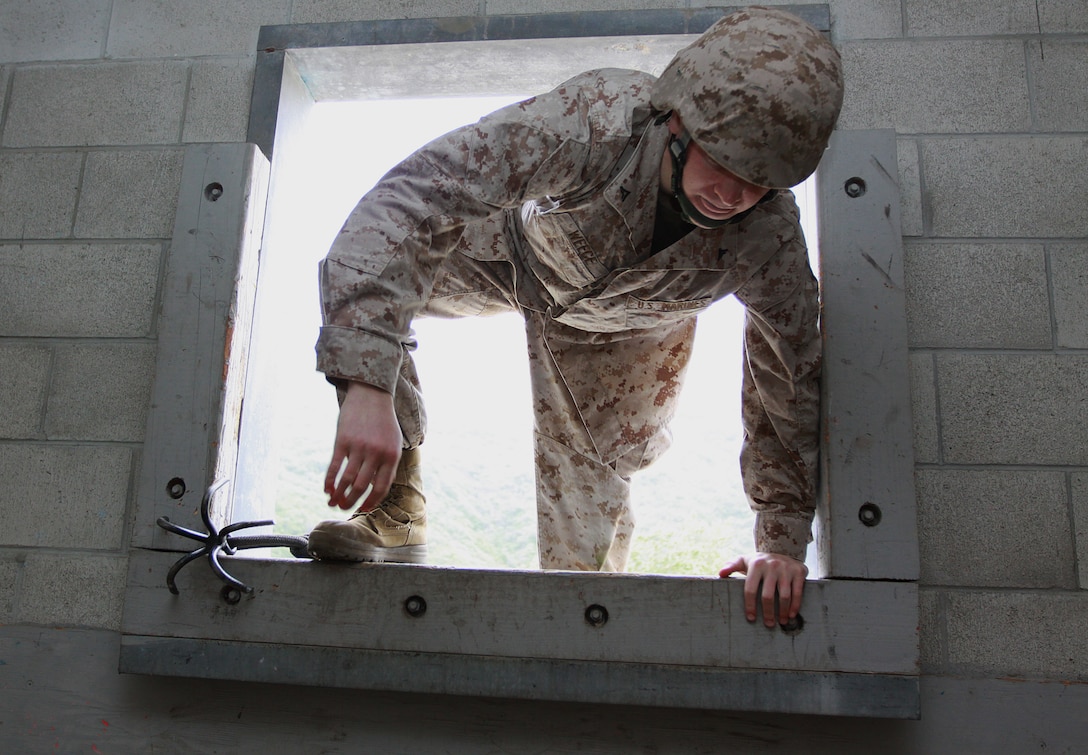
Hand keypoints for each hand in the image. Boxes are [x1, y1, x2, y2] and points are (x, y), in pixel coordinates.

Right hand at [324, 381, 402, 511]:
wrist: (372, 395)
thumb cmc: (383, 423)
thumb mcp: (393, 443)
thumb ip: (387, 465)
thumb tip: (375, 490)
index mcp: (391, 456)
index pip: (381, 487)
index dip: (371, 502)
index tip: (363, 509)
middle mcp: (376, 453)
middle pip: (361, 486)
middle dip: (351, 501)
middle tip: (344, 508)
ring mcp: (359, 447)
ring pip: (346, 480)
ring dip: (338, 495)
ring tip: (333, 503)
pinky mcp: (343, 440)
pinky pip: (335, 466)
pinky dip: (329, 481)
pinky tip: (327, 490)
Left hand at [719, 552, 807, 627]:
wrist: (783, 550)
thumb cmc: (760, 562)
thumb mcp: (744, 561)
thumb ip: (731, 566)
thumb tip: (720, 574)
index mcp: (756, 565)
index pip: (750, 589)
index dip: (750, 605)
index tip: (751, 618)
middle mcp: (772, 566)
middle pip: (767, 595)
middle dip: (768, 612)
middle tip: (768, 624)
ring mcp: (786, 568)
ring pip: (784, 595)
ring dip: (782, 612)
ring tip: (781, 622)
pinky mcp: (799, 571)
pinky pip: (797, 592)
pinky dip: (795, 606)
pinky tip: (791, 615)